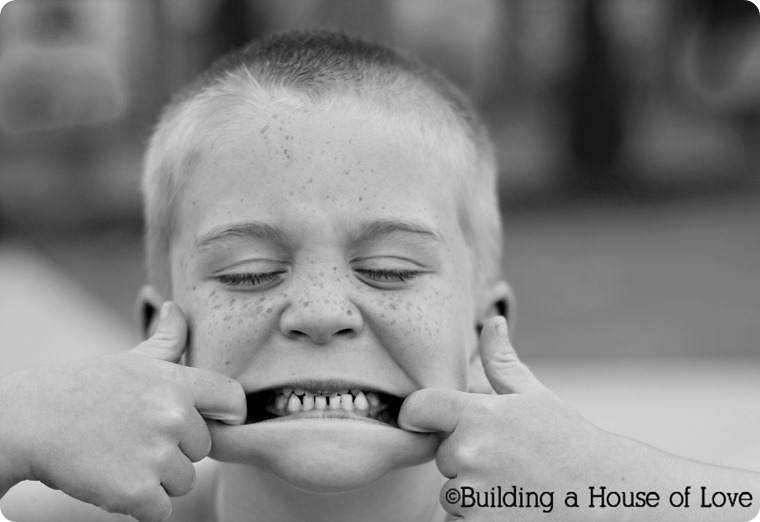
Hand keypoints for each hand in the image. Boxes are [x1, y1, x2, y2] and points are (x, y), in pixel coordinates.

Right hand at [0, 302, 245, 521]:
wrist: (29, 421)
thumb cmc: (84, 388)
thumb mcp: (131, 359)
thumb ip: (167, 340)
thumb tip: (176, 308)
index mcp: (177, 383)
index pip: (233, 400)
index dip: (227, 414)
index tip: (211, 421)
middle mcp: (174, 416)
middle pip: (203, 449)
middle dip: (176, 450)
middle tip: (136, 438)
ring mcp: (156, 455)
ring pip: (183, 481)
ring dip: (158, 479)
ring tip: (123, 457)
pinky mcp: (136, 491)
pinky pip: (162, 510)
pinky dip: (140, 505)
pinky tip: (115, 480)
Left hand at [398, 317, 609, 520]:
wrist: (604, 497)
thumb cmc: (568, 442)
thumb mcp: (535, 396)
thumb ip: (501, 361)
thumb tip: (491, 321)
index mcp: (477, 416)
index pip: (418, 408)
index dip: (420, 414)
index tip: (426, 420)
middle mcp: (468, 454)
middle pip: (442, 455)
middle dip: (466, 458)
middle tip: (509, 460)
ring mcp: (473, 496)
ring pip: (452, 492)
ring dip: (474, 493)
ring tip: (515, 486)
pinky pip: (460, 521)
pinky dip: (481, 518)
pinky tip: (514, 506)